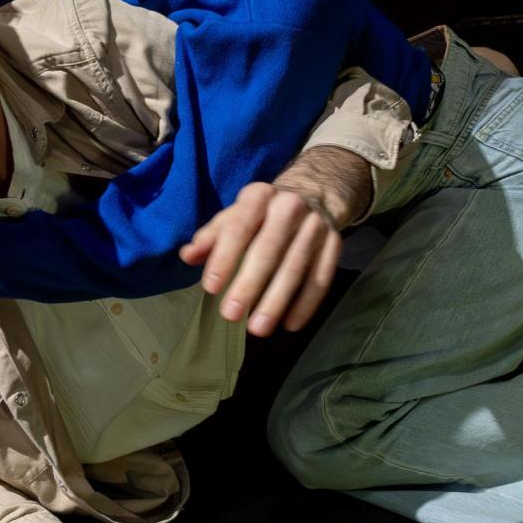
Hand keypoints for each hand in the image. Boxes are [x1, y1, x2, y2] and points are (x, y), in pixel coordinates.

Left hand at [181, 182, 341, 336]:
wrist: (315, 194)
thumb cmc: (264, 212)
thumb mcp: (236, 214)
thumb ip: (212, 236)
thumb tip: (188, 256)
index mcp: (259, 196)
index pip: (239, 227)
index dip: (224, 257)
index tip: (210, 287)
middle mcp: (289, 206)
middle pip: (269, 249)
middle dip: (249, 284)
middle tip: (231, 315)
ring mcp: (315, 225)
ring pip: (296, 267)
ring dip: (277, 301)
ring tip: (258, 329)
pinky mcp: (335, 244)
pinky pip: (321, 277)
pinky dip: (306, 303)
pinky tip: (290, 324)